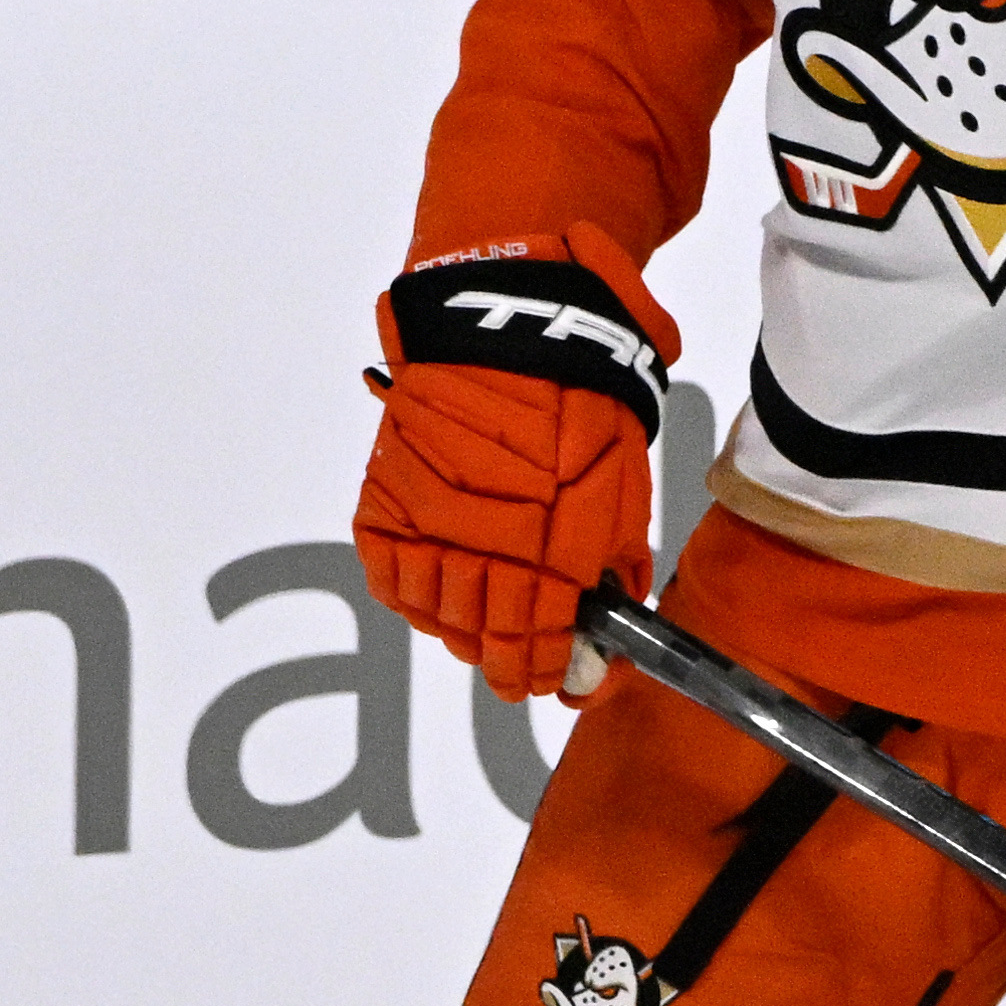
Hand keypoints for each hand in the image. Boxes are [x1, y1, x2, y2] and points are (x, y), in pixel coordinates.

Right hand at [356, 241, 667, 701]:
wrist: (506, 324)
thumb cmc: (576, 396)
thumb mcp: (620, 481)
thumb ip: (614, 563)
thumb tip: (609, 629)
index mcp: (552, 539)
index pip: (541, 637)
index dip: (547, 670)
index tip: (555, 681)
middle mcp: (484, 538)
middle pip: (484, 635)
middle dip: (506, 659)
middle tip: (518, 667)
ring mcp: (427, 520)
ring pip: (436, 614)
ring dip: (461, 632)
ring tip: (479, 630)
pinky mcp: (386, 498)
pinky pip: (390, 575)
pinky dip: (413, 595)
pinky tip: (436, 593)